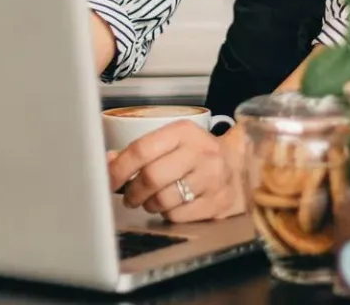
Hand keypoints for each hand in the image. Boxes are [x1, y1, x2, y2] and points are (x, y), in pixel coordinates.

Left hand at [106, 122, 246, 223]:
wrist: (241, 166)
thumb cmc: (199, 155)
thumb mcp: (174, 142)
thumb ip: (143, 151)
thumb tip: (108, 162)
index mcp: (184, 132)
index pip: (142, 149)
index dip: (119, 168)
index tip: (109, 179)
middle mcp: (200, 152)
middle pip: (151, 176)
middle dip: (133, 191)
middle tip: (129, 197)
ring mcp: (211, 178)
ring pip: (164, 200)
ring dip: (150, 204)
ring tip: (153, 200)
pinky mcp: (218, 202)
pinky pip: (178, 216)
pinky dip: (169, 215)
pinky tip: (174, 206)